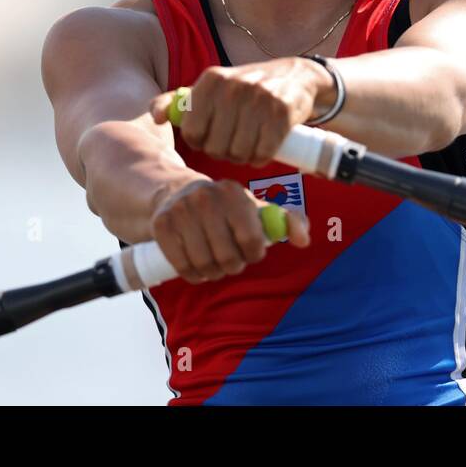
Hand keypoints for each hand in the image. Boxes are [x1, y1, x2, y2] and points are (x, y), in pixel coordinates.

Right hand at [149, 179, 309, 283]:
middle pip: (227, 256)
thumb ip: (286, 221)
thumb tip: (304, 241)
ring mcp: (181, 210)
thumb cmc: (224, 208)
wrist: (174, 193)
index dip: (254, 254)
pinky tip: (196, 268)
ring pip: (204, 264)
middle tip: (230, 262)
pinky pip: (182, 266)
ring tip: (214, 265)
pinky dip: (192, 275)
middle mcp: (206, 197)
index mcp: (233, 192)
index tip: (250, 254)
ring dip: (212, 273)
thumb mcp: (254, 208)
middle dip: (232, 266)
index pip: (252, 239)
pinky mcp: (161, 225)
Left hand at [150, 57, 333, 166]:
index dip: (201, 141)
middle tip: (234, 142)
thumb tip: (156, 117)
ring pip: (239, 153)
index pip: (191, 132)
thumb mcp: (212, 88)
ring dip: (244, 156)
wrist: (295, 77)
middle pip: (216, 147)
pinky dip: (262, 156)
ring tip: (249, 142)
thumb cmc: (246, 89)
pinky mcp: (282, 113)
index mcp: (211, 79)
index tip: (212, 136)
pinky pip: (262, 152)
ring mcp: (260, 99)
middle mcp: (234, 87)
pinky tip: (264, 146)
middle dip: (224, 151)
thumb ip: (179, 102)